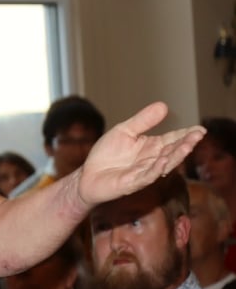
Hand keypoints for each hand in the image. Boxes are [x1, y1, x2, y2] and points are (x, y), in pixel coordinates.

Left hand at [77, 102, 204, 207]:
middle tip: (198, 135)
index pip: (172, 139)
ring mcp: (144, 172)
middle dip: (186, 144)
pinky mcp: (133, 183)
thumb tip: (164, 106)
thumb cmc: (107, 155)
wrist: (88, 175)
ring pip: (164, 164)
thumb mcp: (124, 131)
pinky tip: (163, 161)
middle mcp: (151, 160)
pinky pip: (147, 176)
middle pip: (172, 152)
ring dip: (176, 156)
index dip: (186, 135)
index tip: (200, 129)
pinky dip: (156, 169)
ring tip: (187, 146)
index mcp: (151, 147)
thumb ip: (143, 121)